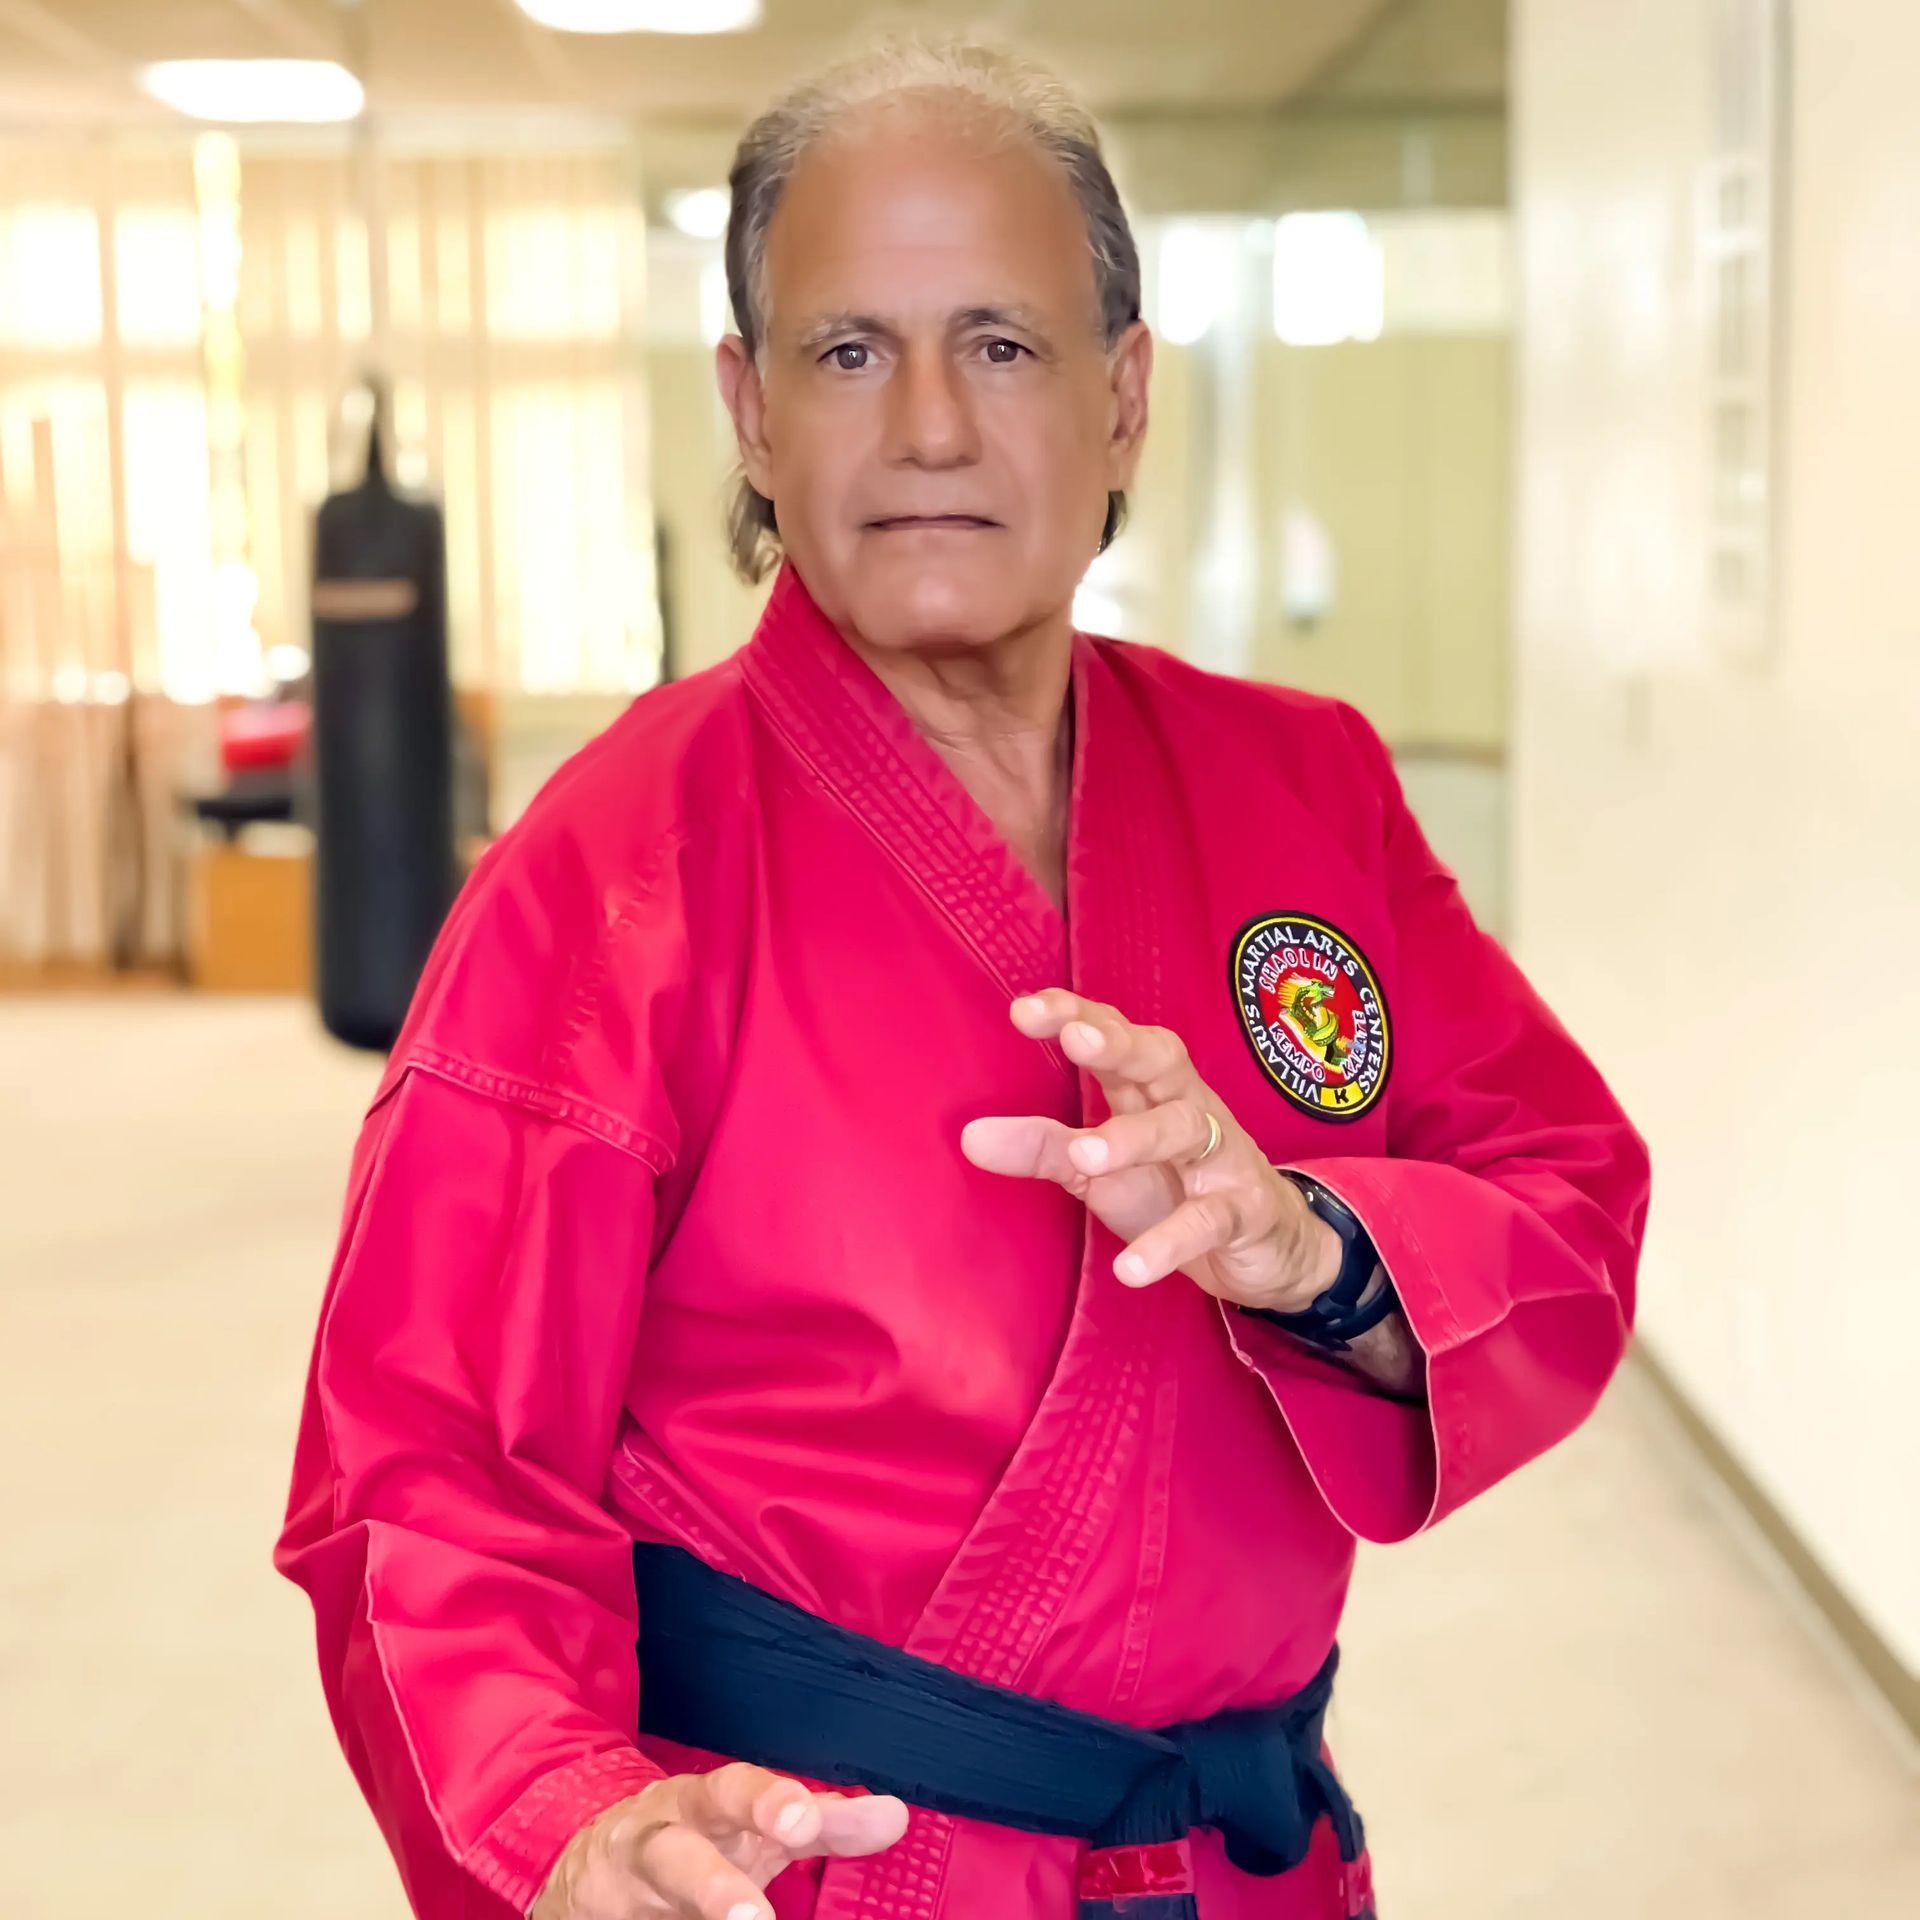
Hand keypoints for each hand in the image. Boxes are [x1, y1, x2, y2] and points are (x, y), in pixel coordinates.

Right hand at [530, 1763, 908, 1919]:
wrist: (590, 1864)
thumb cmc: (699, 1834)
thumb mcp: (757, 1823)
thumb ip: (825, 1823)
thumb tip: (894, 1815)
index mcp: (702, 1803)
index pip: (735, 1791)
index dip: (768, 1803)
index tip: (804, 1820)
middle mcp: (657, 1841)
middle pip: (677, 1854)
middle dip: (712, 1884)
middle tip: (754, 1916)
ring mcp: (626, 1891)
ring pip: (656, 1893)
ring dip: (700, 1905)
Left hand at [960, 990, 1341, 1314]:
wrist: (1269, 1248)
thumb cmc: (1174, 1189)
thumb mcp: (1101, 1172)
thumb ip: (1043, 1148)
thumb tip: (970, 1137)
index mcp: (1149, 1090)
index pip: (1115, 1037)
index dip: (1076, 1015)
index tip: (1025, 1010)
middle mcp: (1189, 1107)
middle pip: (1161, 1059)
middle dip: (1120, 1044)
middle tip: (1075, 1038)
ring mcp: (1223, 1157)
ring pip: (1187, 1129)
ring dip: (1136, 1138)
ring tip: (1087, 1157)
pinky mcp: (1246, 1211)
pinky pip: (1210, 1220)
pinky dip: (1171, 1241)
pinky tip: (1132, 1266)